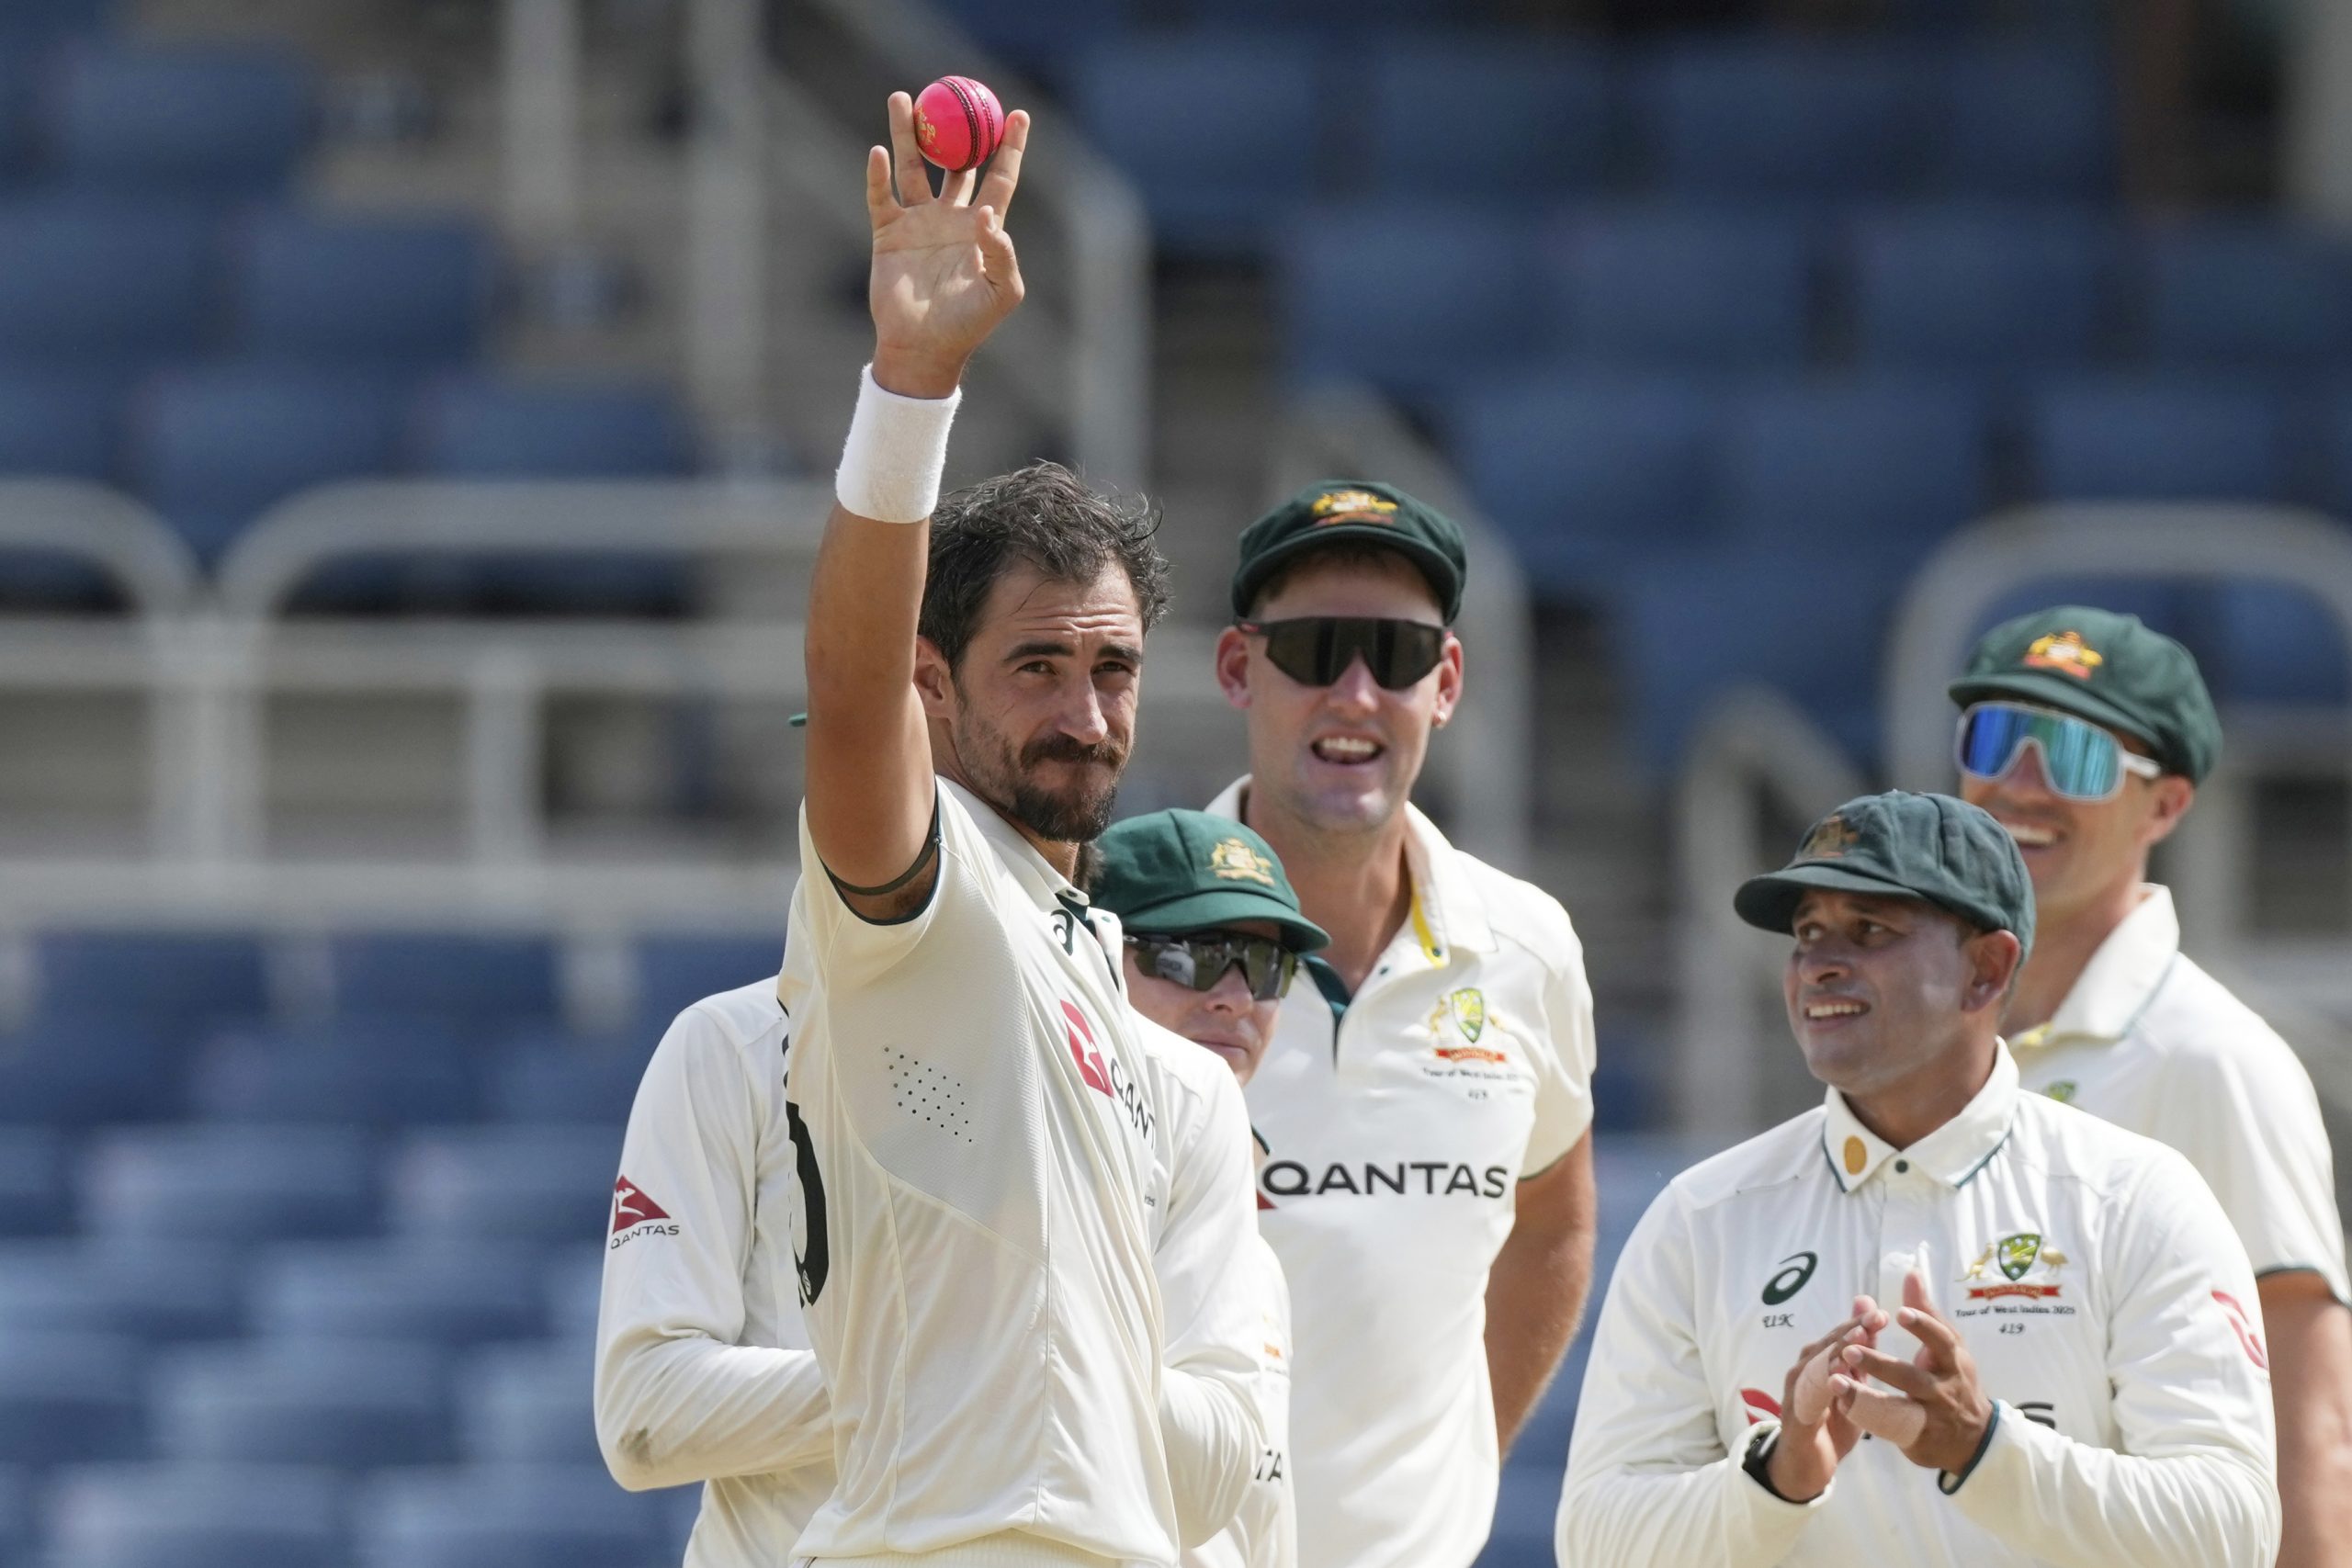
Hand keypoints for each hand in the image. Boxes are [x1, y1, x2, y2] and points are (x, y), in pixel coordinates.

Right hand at [863, 91, 1029, 398]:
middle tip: (950, 92)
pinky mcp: (888, 234)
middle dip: (954, 127)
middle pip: (953, 161)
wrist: (924, 348)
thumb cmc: (969, 325)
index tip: (1018, 114)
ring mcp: (918, 223)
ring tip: (903, 99)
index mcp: (983, 228)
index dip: (1010, 147)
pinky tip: (879, 153)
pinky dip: (878, 175)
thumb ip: (1002, 253)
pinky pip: (881, 196)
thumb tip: (989, 213)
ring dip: (907, 133)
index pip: (1000, 178)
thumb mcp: (1001, 293)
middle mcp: (951, 218)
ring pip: (913, 167)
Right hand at [1766, 1295, 1888, 1502]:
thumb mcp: (1851, 1391)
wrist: (1806, 1467)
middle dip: (1851, 1330)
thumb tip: (1871, 1325)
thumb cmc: (1831, 1426)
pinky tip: (1839, 1377)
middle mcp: (1803, 1370)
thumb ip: (1860, 1361)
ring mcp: (1796, 1391)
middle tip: (1874, 1317)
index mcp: (1817, 1363)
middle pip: (1827, 1344)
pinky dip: (1824, 1384)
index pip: (1839, 1337)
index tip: (1881, 1313)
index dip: (1859, 1324)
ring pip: (1816, 1364)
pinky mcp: (1795, 1414)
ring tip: (1859, 1339)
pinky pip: (1809, 1396)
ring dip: (1837, 1350)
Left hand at [1831, 1270, 1994, 1472]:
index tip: (1900, 1313)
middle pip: (1911, 1378)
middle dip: (1878, 1365)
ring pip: (1896, 1410)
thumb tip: (1911, 1274)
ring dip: (1864, 1398)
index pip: (1941, 1340)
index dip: (1923, 1326)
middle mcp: (1943, 1390)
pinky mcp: (1917, 1440)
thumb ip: (1926, 1314)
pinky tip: (1842, 1405)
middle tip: (1848, 1350)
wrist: (1976, 1439)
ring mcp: (1930, 1418)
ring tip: (1836, 1383)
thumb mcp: (1948, 1348)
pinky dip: (1865, 1417)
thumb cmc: (1954, 1381)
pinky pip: (1888, 1429)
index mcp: (1952, 1361)